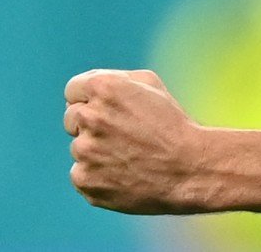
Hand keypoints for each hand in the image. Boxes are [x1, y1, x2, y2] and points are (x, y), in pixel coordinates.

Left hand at [64, 68, 208, 213]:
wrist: (189, 169)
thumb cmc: (173, 124)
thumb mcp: (152, 86)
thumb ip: (115, 80)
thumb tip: (88, 89)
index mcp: (103, 88)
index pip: (72, 90)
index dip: (89, 99)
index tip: (104, 110)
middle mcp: (89, 117)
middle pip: (71, 118)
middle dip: (91, 124)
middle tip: (121, 134)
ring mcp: (84, 151)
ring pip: (79, 148)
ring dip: (97, 151)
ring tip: (129, 157)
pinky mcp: (85, 180)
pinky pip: (81, 174)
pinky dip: (98, 175)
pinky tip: (124, 174)